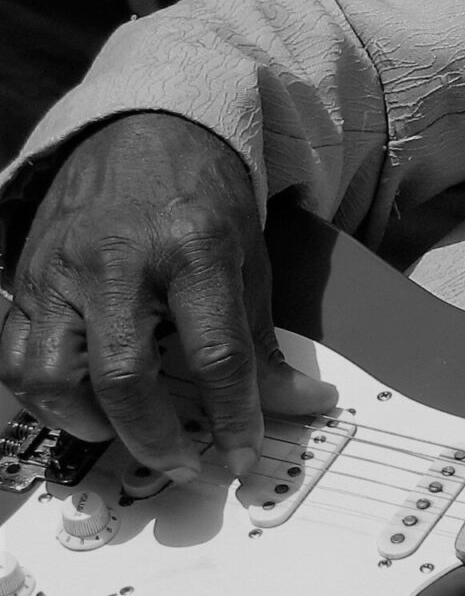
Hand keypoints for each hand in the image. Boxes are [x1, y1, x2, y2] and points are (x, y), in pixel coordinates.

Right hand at [0, 113, 336, 478]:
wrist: (143, 131)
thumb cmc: (203, 199)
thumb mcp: (250, 260)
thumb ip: (266, 342)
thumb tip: (305, 404)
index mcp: (192, 249)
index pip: (215, 354)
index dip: (232, 417)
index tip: (242, 456)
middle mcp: (119, 261)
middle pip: (123, 375)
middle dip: (156, 438)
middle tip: (187, 464)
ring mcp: (62, 271)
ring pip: (50, 373)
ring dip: (88, 423)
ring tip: (127, 433)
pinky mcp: (27, 280)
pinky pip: (16, 356)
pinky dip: (45, 398)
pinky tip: (84, 407)